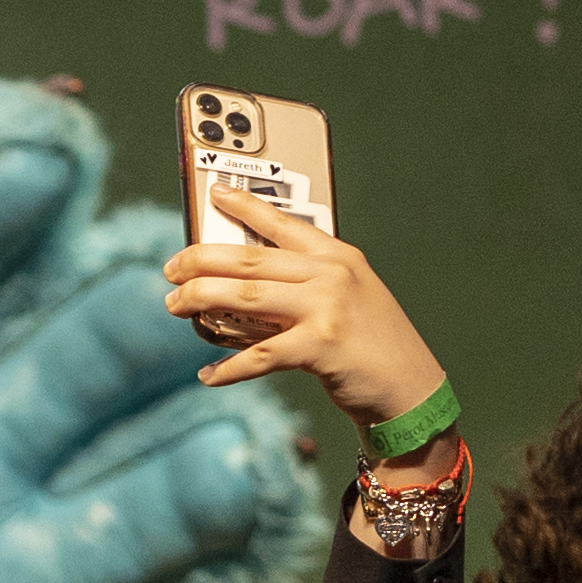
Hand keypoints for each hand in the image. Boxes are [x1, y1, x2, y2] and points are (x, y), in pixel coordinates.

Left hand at [0, 75, 332, 582]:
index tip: (41, 149)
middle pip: (52, 324)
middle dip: (117, 290)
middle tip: (167, 264)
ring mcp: (14, 492)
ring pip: (115, 416)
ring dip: (176, 385)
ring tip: (225, 359)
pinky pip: (140, 537)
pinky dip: (203, 502)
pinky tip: (245, 474)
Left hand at [164, 190, 455, 453]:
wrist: (411, 388)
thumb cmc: (372, 344)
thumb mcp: (348, 297)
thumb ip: (305, 284)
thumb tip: (240, 286)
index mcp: (338, 256)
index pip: (283, 222)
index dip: (245, 206)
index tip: (214, 194)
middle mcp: (332, 275)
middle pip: (250, 258)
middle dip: (201, 260)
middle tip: (170, 269)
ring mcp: (327, 308)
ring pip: (246, 295)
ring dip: (201, 299)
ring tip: (174, 306)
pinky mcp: (321, 346)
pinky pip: (260, 354)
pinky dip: (228, 368)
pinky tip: (208, 375)